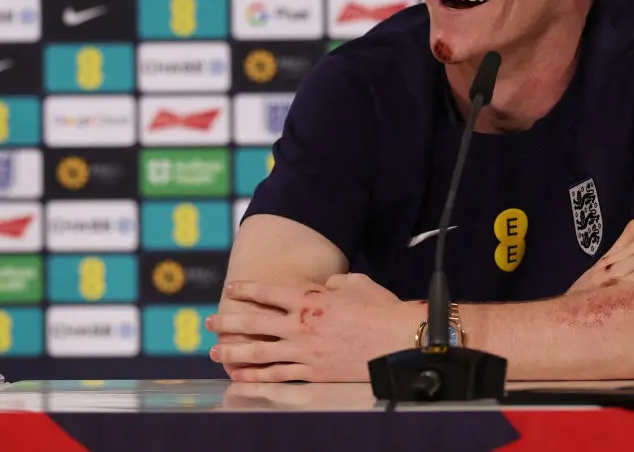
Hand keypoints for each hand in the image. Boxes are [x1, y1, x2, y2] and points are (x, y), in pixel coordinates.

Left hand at [206, 274, 421, 382]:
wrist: (396, 341)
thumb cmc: (381, 309)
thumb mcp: (357, 284)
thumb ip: (334, 283)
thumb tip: (325, 285)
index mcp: (311, 300)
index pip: (269, 292)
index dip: (247, 290)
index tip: (231, 289)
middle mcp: (301, 325)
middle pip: (255, 323)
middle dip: (229, 322)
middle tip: (210, 322)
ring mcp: (305, 351)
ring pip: (260, 352)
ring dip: (234, 352)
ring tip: (216, 353)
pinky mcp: (313, 373)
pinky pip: (278, 375)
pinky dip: (257, 376)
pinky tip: (241, 377)